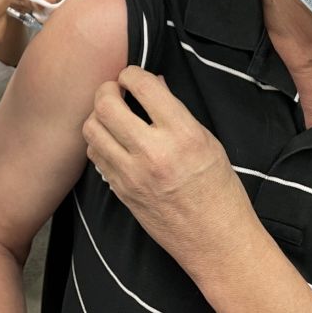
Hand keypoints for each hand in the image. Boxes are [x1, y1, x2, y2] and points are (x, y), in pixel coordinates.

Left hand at [81, 66, 251, 259]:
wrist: (215, 239)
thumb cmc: (219, 190)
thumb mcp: (208, 142)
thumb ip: (176, 111)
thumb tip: (154, 83)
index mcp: (182, 134)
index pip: (143, 86)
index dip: (131, 73)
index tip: (131, 76)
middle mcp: (153, 152)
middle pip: (106, 105)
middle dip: (106, 89)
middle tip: (115, 90)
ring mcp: (131, 174)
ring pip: (92, 129)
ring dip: (97, 115)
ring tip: (111, 115)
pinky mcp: (120, 190)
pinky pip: (95, 155)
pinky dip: (98, 142)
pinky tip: (112, 141)